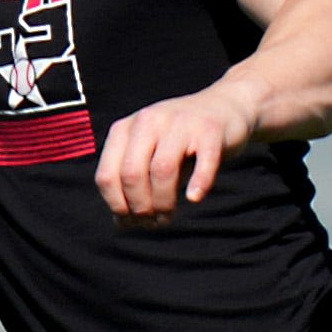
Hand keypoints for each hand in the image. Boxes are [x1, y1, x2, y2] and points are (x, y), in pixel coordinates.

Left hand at [95, 84, 258, 228]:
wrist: (224, 107)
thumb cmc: (181, 142)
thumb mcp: (150, 156)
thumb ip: (135, 184)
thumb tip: (122, 223)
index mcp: (125, 128)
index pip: (107, 175)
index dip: (117, 205)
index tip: (132, 220)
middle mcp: (148, 121)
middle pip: (132, 174)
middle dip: (140, 207)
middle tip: (153, 221)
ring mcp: (179, 122)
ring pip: (162, 169)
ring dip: (163, 202)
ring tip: (168, 216)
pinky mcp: (210, 129)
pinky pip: (203, 160)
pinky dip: (199, 183)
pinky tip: (194, 198)